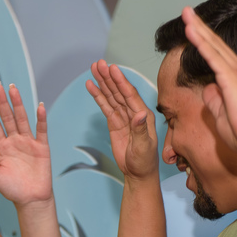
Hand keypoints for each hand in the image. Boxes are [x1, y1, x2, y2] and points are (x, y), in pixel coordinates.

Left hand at [0, 82, 52, 206]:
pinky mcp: (42, 148)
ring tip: (13, 89)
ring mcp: (28, 143)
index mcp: (2, 147)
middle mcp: (14, 141)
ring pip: (22, 119)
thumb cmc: (11, 189)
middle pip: (8, 117)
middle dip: (2, 101)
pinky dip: (40, 119)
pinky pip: (41, 131)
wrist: (30, 201)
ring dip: (18, 104)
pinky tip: (39, 106)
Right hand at [85, 60, 159, 181]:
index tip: (112, 69)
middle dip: (109, 77)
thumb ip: (141, 130)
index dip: (120, 81)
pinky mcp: (115, 123)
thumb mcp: (144, 147)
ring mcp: (123, 117)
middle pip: (119, 91)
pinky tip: (92, 86)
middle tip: (99, 64)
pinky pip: (105, 106)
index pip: (130, 95)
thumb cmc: (144, 161)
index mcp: (143, 115)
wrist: (138, 173)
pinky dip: (98, 96)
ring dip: (103, 83)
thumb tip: (140, 114)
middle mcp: (134, 112)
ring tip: (94, 69)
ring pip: (111, 96)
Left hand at [179, 6, 236, 158]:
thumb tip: (207, 88)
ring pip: (213, 45)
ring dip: (198, 29)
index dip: (204, 40)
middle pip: (216, 44)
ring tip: (186, 14)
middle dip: (200, 27)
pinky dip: (201, 42)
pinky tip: (190, 31)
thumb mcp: (222, 115)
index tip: (192, 28)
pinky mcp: (232, 78)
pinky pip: (212, 56)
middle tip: (187, 12)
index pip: (218, 54)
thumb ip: (215, 99)